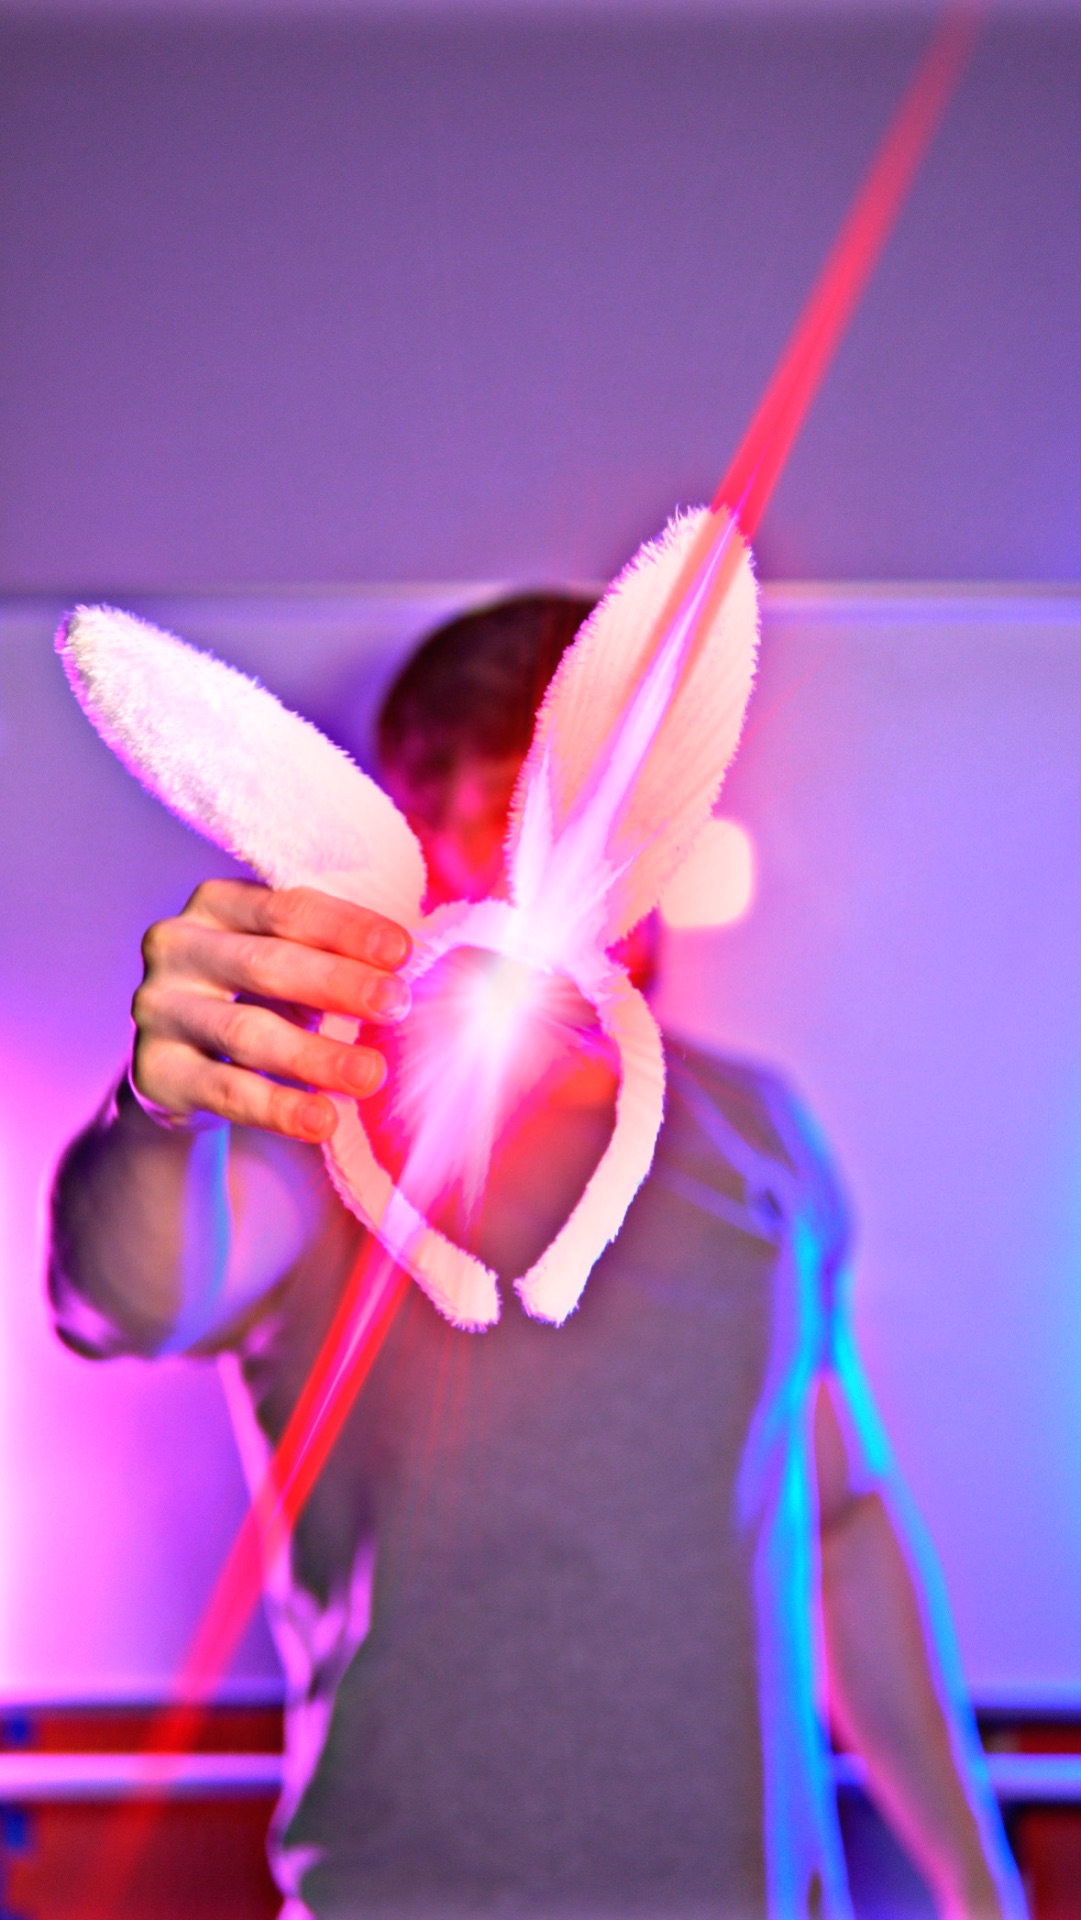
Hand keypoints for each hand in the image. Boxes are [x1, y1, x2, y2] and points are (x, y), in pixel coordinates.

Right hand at [130, 879, 411, 1141]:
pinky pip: (224, 1090)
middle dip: (338, 984)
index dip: (347, 929)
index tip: (403, 952)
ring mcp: (158, 1008)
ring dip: (315, 1055)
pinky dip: (278, 1107)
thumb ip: (337, 959)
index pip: (288, 907)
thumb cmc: (259, 1001)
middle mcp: (178, 946)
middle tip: (397, 1006)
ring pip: (246, 1032)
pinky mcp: (153, 1070)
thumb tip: (422, 971)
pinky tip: (322, 1120)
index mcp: (218, 904)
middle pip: (266, 963)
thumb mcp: (291, 967)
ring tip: (371, 1074)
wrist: (185, 1070)